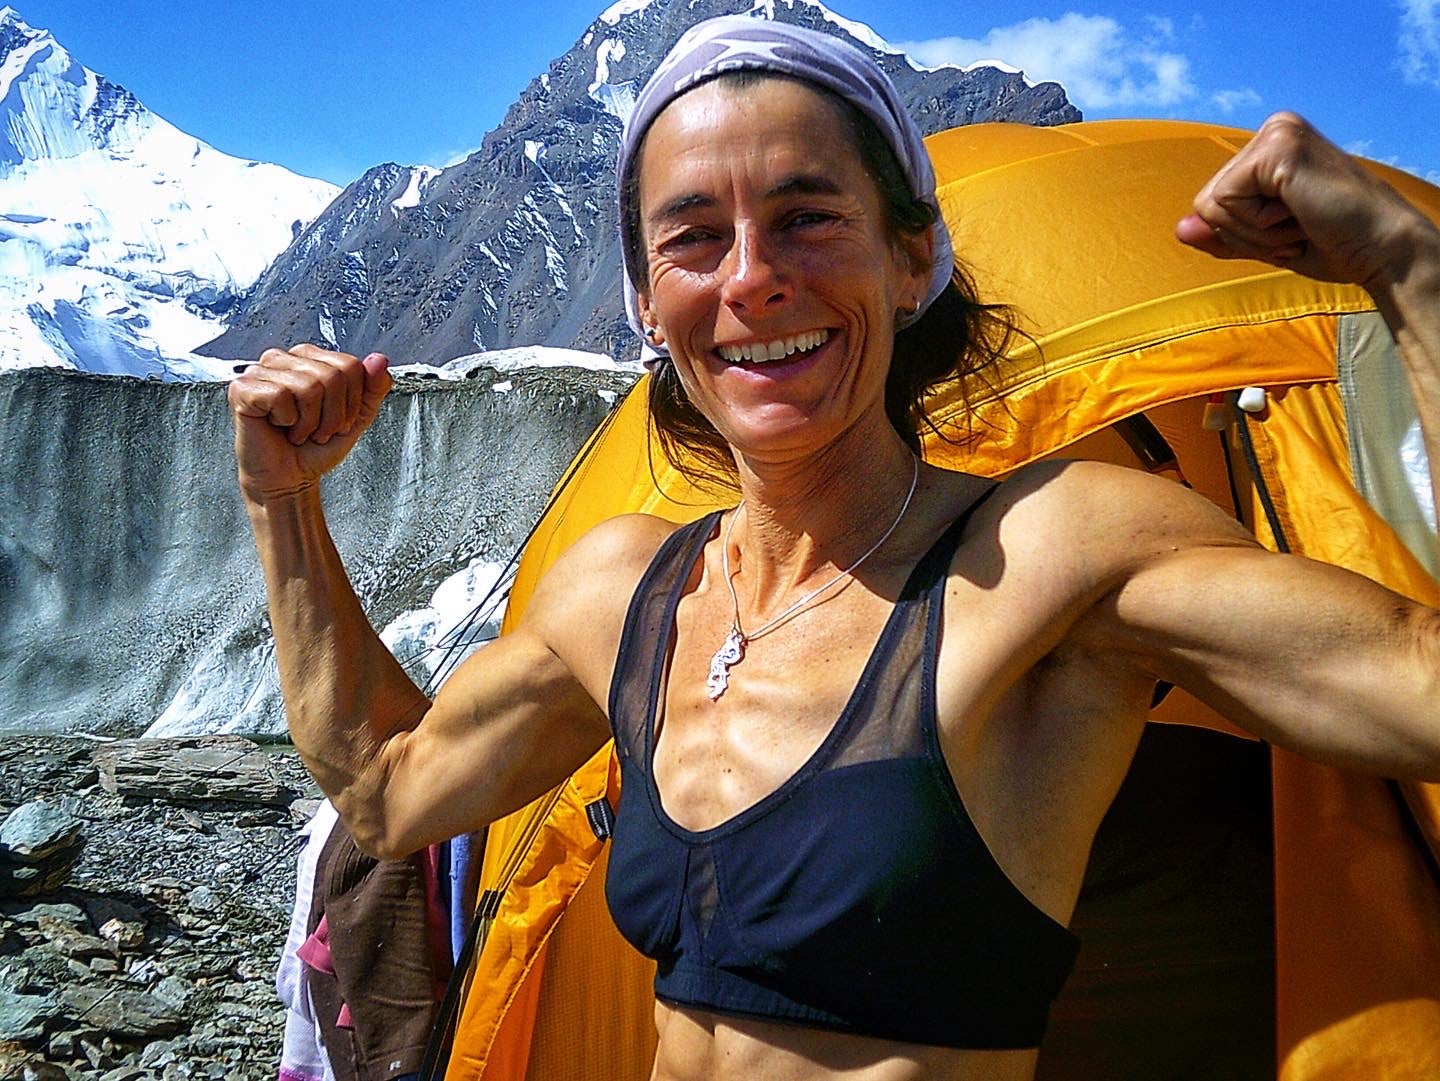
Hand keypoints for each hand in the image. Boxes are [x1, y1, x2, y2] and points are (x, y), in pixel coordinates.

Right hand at [228, 344, 391, 502]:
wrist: (289, 479)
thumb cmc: (315, 448)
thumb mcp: (356, 418)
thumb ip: (372, 388)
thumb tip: (379, 359)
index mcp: (310, 358)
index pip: (351, 365)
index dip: (351, 402)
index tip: (336, 420)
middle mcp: (283, 358)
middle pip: (333, 376)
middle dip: (332, 415)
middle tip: (316, 430)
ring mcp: (260, 371)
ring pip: (309, 386)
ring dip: (311, 422)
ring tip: (298, 430)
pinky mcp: (242, 388)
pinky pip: (281, 396)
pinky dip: (288, 421)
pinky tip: (278, 426)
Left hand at [1176, 111, 1432, 291]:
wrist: (1382, 250)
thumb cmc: (1335, 245)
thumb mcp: (1266, 242)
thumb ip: (1223, 234)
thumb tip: (1179, 230)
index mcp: (1271, 147)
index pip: (1212, 202)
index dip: (1243, 234)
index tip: (1293, 229)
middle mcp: (1273, 130)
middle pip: (1206, 203)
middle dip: (1246, 234)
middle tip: (1299, 227)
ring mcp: (1276, 134)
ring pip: (1211, 206)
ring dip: (1255, 232)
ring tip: (1303, 221)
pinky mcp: (1277, 148)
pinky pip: (1224, 203)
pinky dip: (1259, 226)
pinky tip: (1300, 215)